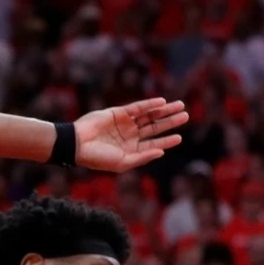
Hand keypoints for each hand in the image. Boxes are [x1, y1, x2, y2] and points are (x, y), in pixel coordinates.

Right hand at [74, 98, 188, 172]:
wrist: (78, 144)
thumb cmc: (98, 158)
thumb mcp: (123, 162)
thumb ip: (142, 157)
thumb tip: (161, 153)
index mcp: (130, 149)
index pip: (152, 144)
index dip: (166, 141)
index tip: (179, 137)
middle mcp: (129, 136)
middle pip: (154, 127)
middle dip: (170, 122)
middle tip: (185, 116)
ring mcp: (124, 123)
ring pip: (149, 116)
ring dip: (164, 111)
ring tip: (180, 106)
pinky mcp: (118, 113)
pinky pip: (137, 107)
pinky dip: (149, 105)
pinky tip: (162, 103)